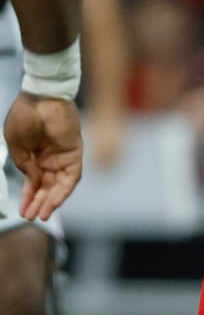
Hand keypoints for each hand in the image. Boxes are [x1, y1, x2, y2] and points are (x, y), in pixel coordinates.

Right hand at [4, 94, 82, 219]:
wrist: (41, 97)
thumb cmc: (26, 115)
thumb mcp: (17, 144)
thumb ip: (24, 164)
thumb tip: (32, 181)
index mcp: (34, 156)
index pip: (34, 182)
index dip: (28, 197)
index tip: (22, 212)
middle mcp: (50, 159)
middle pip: (47, 187)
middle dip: (39, 203)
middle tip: (32, 218)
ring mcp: (63, 157)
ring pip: (59, 186)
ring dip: (51, 201)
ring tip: (42, 215)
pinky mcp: (75, 154)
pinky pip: (71, 177)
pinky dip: (63, 191)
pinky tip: (53, 202)